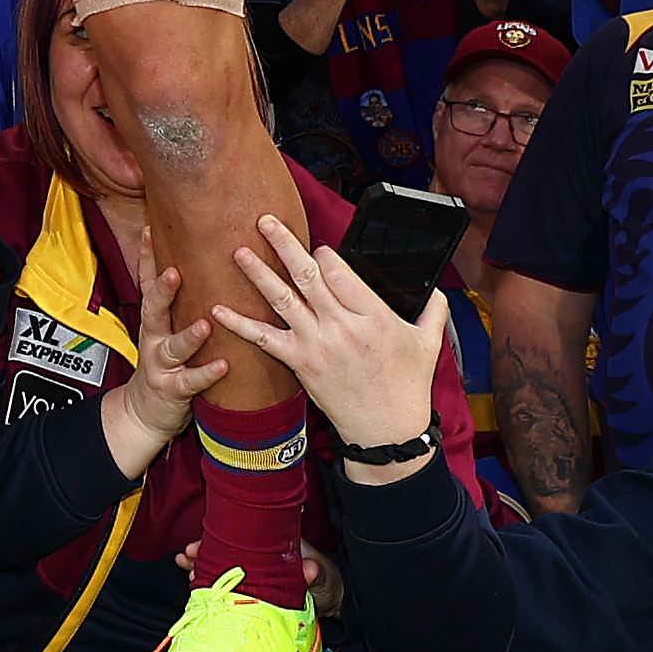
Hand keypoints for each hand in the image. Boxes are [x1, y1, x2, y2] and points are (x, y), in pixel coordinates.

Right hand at [97, 262, 235, 474]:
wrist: (145, 412)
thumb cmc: (165, 364)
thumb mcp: (164, 330)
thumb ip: (178, 304)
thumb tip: (197, 265)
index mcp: (155, 321)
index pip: (147, 284)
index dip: (146, 259)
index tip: (149, 231)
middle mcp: (154, 338)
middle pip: (153, 310)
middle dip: (162, 290)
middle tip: (174, 272)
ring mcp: (161, 365)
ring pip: (173, 347)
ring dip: (189, 336)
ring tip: (205, 324)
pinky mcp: (172, 390)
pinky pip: (191, 382)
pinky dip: (206, 373)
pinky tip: (222, 365)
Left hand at [197, 214, 445, 447]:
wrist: (386, 431)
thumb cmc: (408, 387)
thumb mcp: (429, 344)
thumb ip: (432, 309)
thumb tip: (435, 287)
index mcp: (374, 317)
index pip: (341, 273)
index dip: (325, 255)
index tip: (316, 247)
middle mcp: (342, 327)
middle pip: (308, 277)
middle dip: (284, 245)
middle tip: (264, 220)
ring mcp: (317, 345)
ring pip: (283, 300)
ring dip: (258, 274)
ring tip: (238, 252)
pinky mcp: (299, 363)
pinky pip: (264, 339)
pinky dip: (239, 324)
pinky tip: (217, 309)